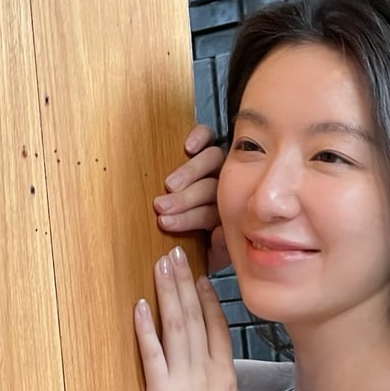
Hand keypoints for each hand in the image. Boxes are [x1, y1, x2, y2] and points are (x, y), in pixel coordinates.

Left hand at [134, 245, 239, 390]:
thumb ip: (220, 387)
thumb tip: (213, 374)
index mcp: (226, 376)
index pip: (218, 326)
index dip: (208, 299)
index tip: (200, 277)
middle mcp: (207, 371)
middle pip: (195, 318)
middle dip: (184, 283)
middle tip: (175, 255)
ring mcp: (184, 380)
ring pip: (176, 327)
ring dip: (168, 294)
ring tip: (162, 267)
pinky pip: (153, 353)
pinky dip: (146, 328)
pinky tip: (141, 305)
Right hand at [155, 124, 228, 273]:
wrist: (199, 221)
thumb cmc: (201, 241)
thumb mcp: (210, 254)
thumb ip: (217, 248)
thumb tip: (218, 233)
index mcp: (226, 215)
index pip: (211, 213)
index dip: (188, 218)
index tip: (166, 223)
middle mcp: (226, 188)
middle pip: (210, 187)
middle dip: (184, 199)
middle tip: (163, 206)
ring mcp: (219, 164)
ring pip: (211, 161)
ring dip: (189, 172)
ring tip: (171, 184)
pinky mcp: (209, 144)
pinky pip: (209, 136)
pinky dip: (200, 138)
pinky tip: (189, 147)